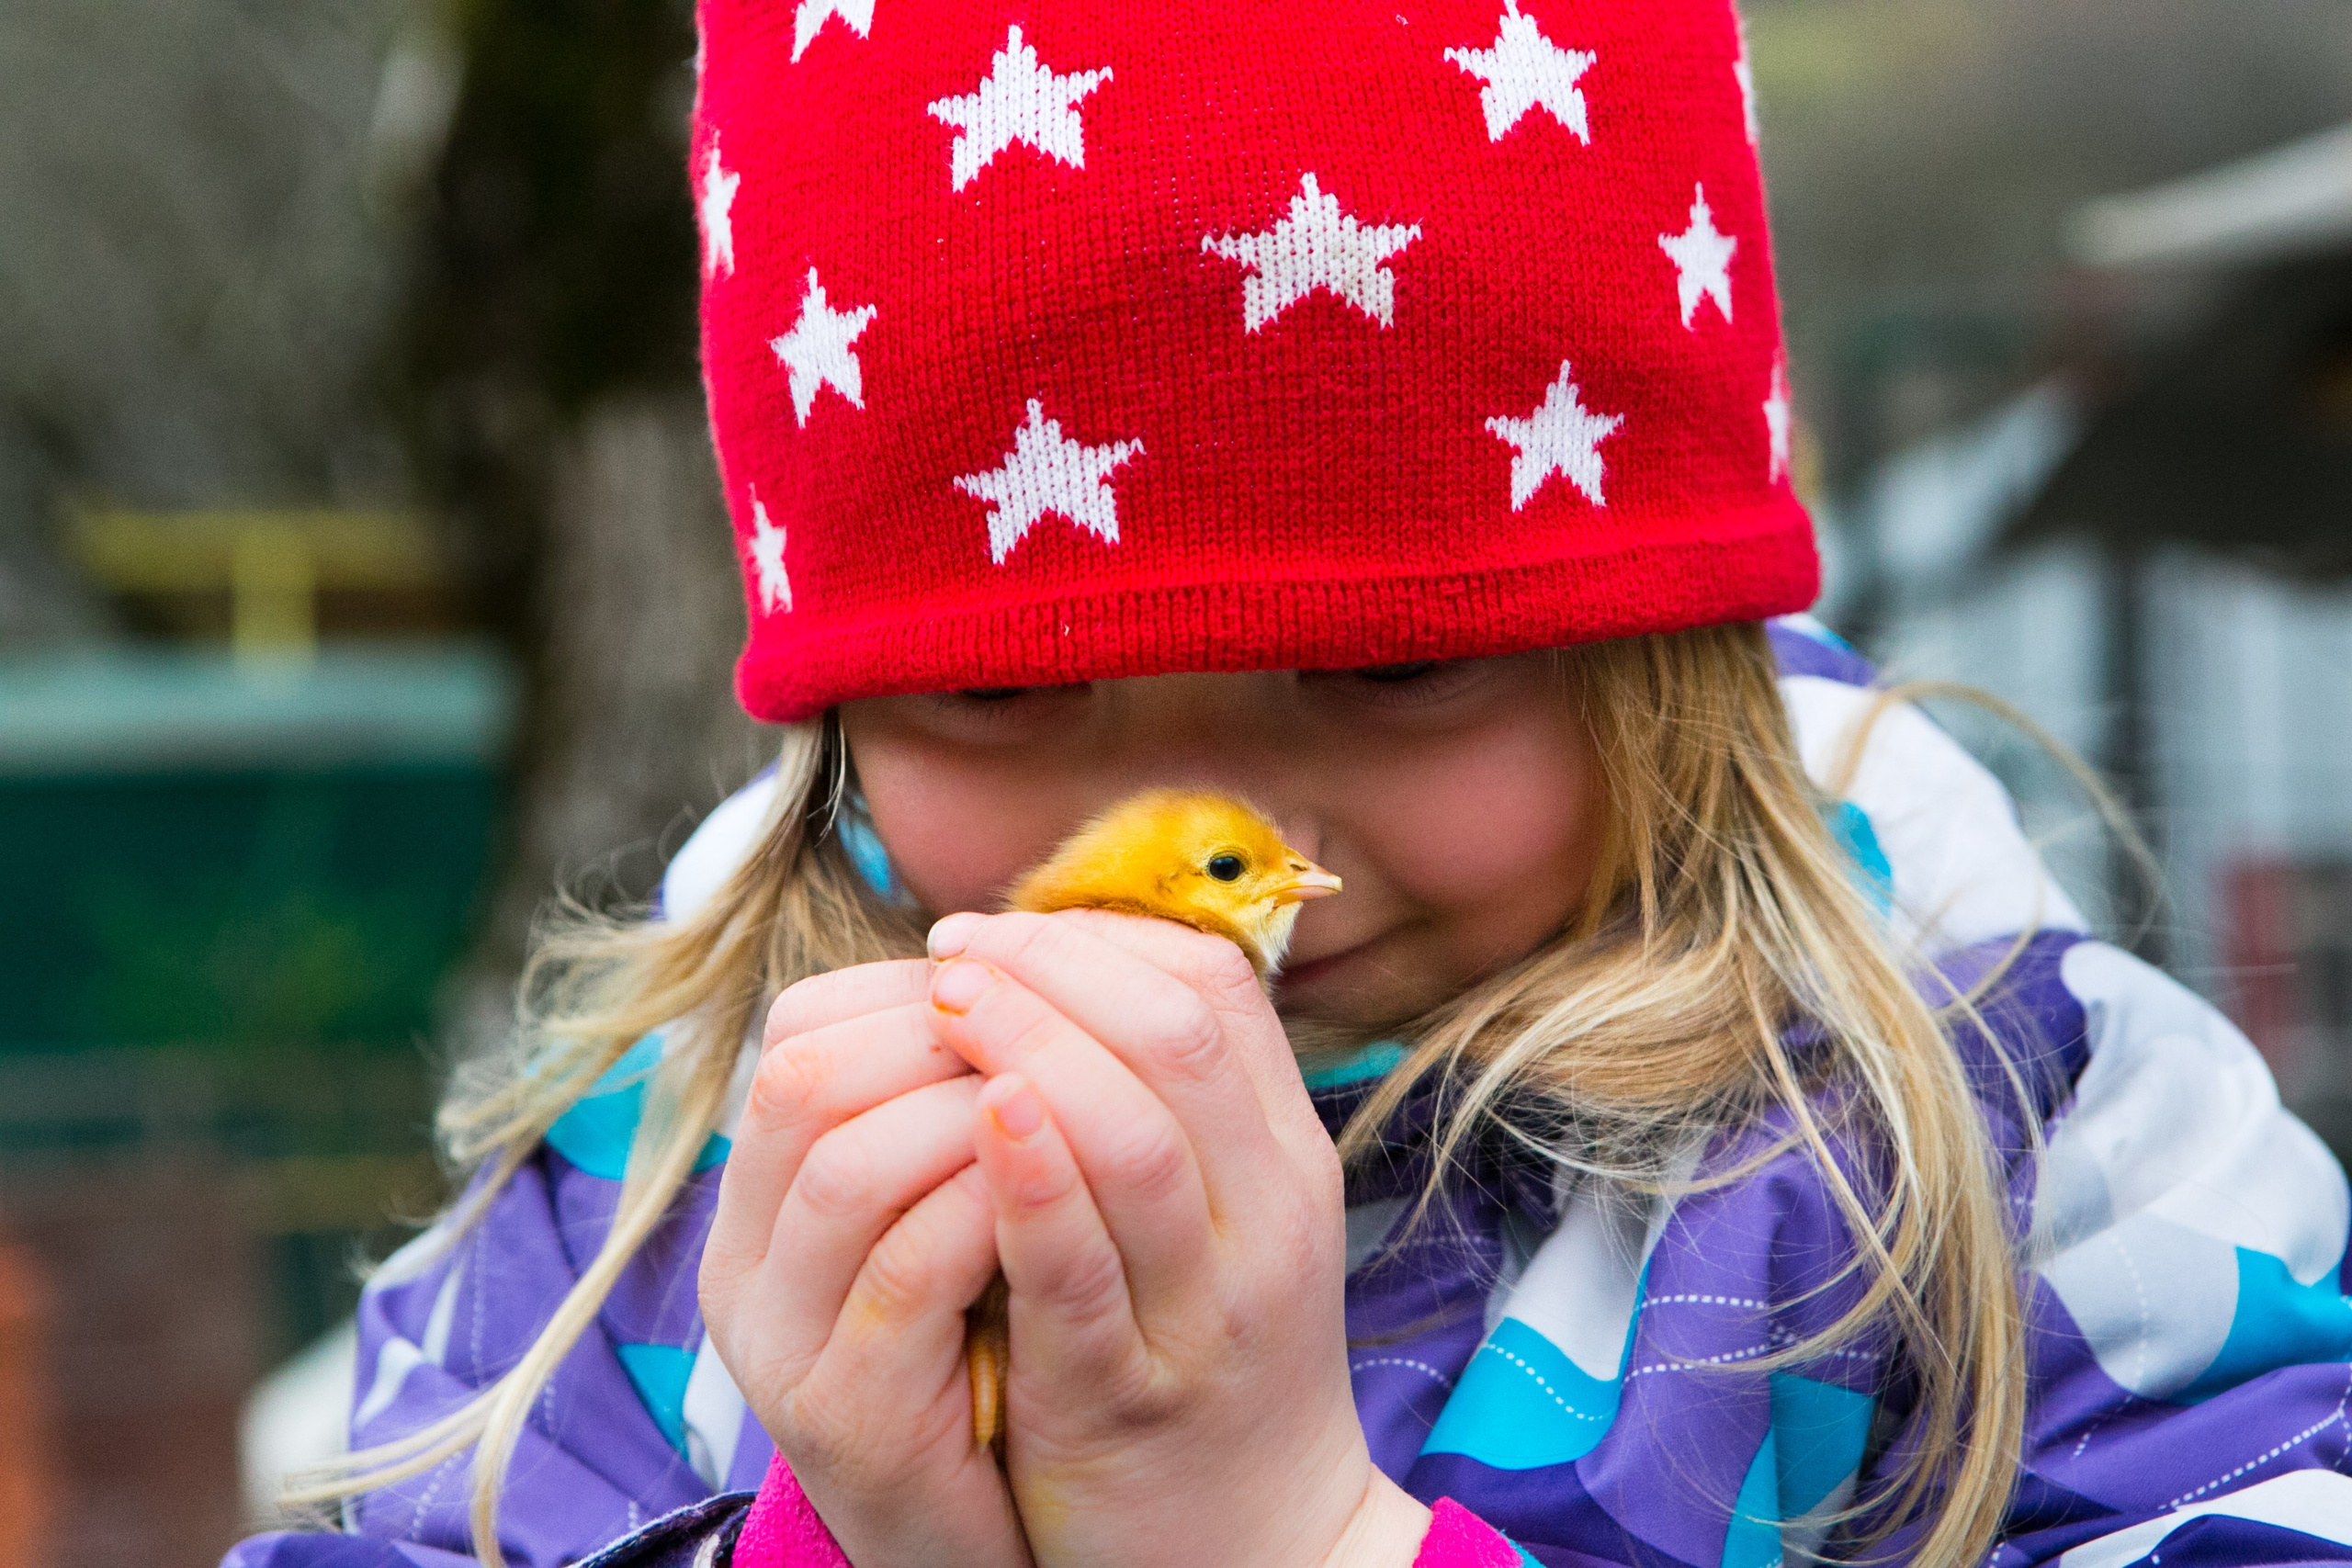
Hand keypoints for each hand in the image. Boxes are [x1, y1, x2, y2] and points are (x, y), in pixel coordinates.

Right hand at [699, 960, 1031, 1567]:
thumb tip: (1026, 961)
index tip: (1023, 988)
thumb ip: (953, 1111)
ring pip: (851, 1164)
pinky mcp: (850, 1420)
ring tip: (1065, 1099)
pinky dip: (995, 1208)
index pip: (800, 1032)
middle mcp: (748, 1266)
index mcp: (763, 1200)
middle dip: (946, 1035)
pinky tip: (1064, 1191)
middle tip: (1051, 1030)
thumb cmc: (988, 1355)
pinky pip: (911, 1271)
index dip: (916, 989)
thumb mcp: (953, 1216)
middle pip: (807, 1076)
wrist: (989, 1543)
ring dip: (974, 1113)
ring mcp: (786, 1347)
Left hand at [924, 910, 1431, 1567]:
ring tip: (945, 1004)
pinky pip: (1081, 1269)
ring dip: (1029, 1046)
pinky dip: (1030, 1182)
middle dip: (1052, 971)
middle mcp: (1264, 1221)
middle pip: (1175, 1037)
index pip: (1213, 992)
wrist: (1261, 1551)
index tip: (996, 933)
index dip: (1097, 939)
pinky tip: (978, 1117)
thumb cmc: (1212, 1362)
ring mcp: (1203, 1311)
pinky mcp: (1127, 1395)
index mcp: (1285, 1161)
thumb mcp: (1225, 1219)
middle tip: (953, 952)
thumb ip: (1168, 1109)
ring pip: (1133, 1137)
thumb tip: (1059, 976)